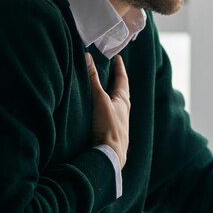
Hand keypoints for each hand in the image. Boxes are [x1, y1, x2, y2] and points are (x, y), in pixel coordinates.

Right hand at [87, 52, 130, 167]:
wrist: (111, 154)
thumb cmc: (109, 126)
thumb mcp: (100, 100)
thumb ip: (93, 80)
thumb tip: (88, 57)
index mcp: (123, 100)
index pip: (122, 79)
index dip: (119, 68)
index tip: (118, 58)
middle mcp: (124, 109)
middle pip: (121, 90)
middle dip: (117, 80)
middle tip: (113, 70)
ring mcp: (119, 121)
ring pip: (117, 103)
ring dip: (112, 94)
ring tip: (106, 89)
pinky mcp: (112, 131)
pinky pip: (111, 114)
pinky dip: (107, 107)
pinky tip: (102, 112)